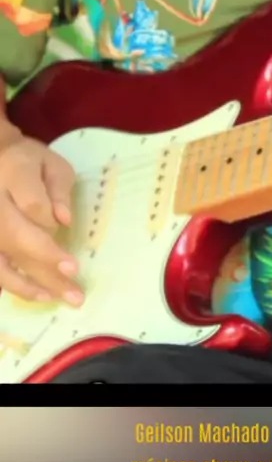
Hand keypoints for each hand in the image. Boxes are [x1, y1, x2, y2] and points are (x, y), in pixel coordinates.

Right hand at [0, 133, 83, 305]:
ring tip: (56, 298)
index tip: (73, 253)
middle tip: (74, 289)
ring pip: (0, 257)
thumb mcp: (52, 165)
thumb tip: (64, 220)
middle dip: (45, 264)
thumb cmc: (29, 163)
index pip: (32, 205)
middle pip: (15, 236)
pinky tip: (35, 294)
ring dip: (26, 283)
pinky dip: (11, 284)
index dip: (52, 227)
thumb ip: (59, 189)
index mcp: (13, 173)